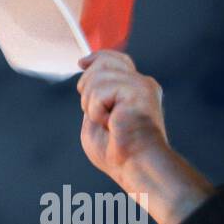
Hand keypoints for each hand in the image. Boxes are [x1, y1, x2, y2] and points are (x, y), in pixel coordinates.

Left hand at [76, 50, 168, 189]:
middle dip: (87, 87)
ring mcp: (141, 85)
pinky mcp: (138, 90)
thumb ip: (92, 97)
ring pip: (97, 76)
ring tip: (107, 122)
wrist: (134, 165)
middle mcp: (140, 83)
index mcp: (133, 90)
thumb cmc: (114, 151)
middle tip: (98, 115)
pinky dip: (97, 111)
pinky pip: (100, 91)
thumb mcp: (94, 119)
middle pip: (103, 62)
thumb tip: (85, 72)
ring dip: (91, 104)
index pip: (116, 60)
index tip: (82, 63)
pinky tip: (111, 122)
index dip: (97, 57)